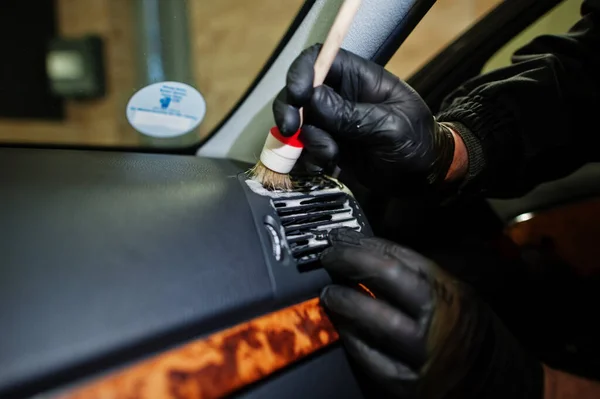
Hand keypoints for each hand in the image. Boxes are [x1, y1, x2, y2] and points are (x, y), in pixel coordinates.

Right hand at [273, 44, 463, 192]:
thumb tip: (313, 99)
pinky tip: (327, 165)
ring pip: (300, 123)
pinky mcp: (329, 145)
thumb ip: (352, 115)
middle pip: (300, 91)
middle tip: (290, 130)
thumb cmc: (417, 142)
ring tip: (331, 154)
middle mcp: (341, 96)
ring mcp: (333, 122)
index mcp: (360, 78)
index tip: (298, 95)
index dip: (303, 72)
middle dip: (290, 109)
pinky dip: (309, 157)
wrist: (423, 176)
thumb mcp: (390, 127)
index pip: (322, 59)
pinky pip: (306, 147)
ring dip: (307, 141)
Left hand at [319, 228, 543, 397]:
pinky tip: (342, 329)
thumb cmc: (467, 329)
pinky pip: (373, 360)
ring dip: (346, 302)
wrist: (497, 380)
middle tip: (328, 257)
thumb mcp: (454, 292)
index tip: (341, 238)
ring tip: (328, 293)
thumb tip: (368, 256)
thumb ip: (417, 277)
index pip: (399, 257)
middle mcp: (439, 317)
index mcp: (448, 290)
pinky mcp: (411, 384)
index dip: (364, 244)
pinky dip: (354, 342)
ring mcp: (424, 353)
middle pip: (386, 278)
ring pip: (377, 320)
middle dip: (350, 262)